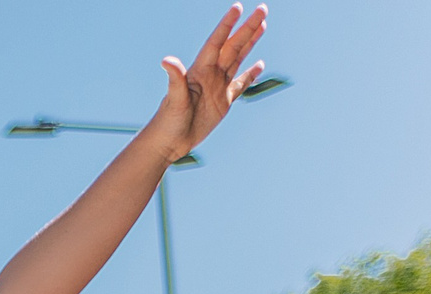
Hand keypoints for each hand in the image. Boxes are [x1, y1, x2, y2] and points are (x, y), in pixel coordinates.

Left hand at [149, 4, 268, 159]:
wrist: (169, 142)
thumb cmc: (167, 121)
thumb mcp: (174, 99)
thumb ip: (175, 78)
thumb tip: (167, 60)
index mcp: (200, 71)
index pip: (216, 42)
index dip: (227, 25)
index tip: (238, 7)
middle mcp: (210, 75)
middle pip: (233, 46)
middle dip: (248, 27)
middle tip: (263, 8)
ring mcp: (217, 87)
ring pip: (238, 59)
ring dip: (250, 42)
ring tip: (262, 25)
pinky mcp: (223, 102)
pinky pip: (240, 84)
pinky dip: (250, 74)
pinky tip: (259, 64)